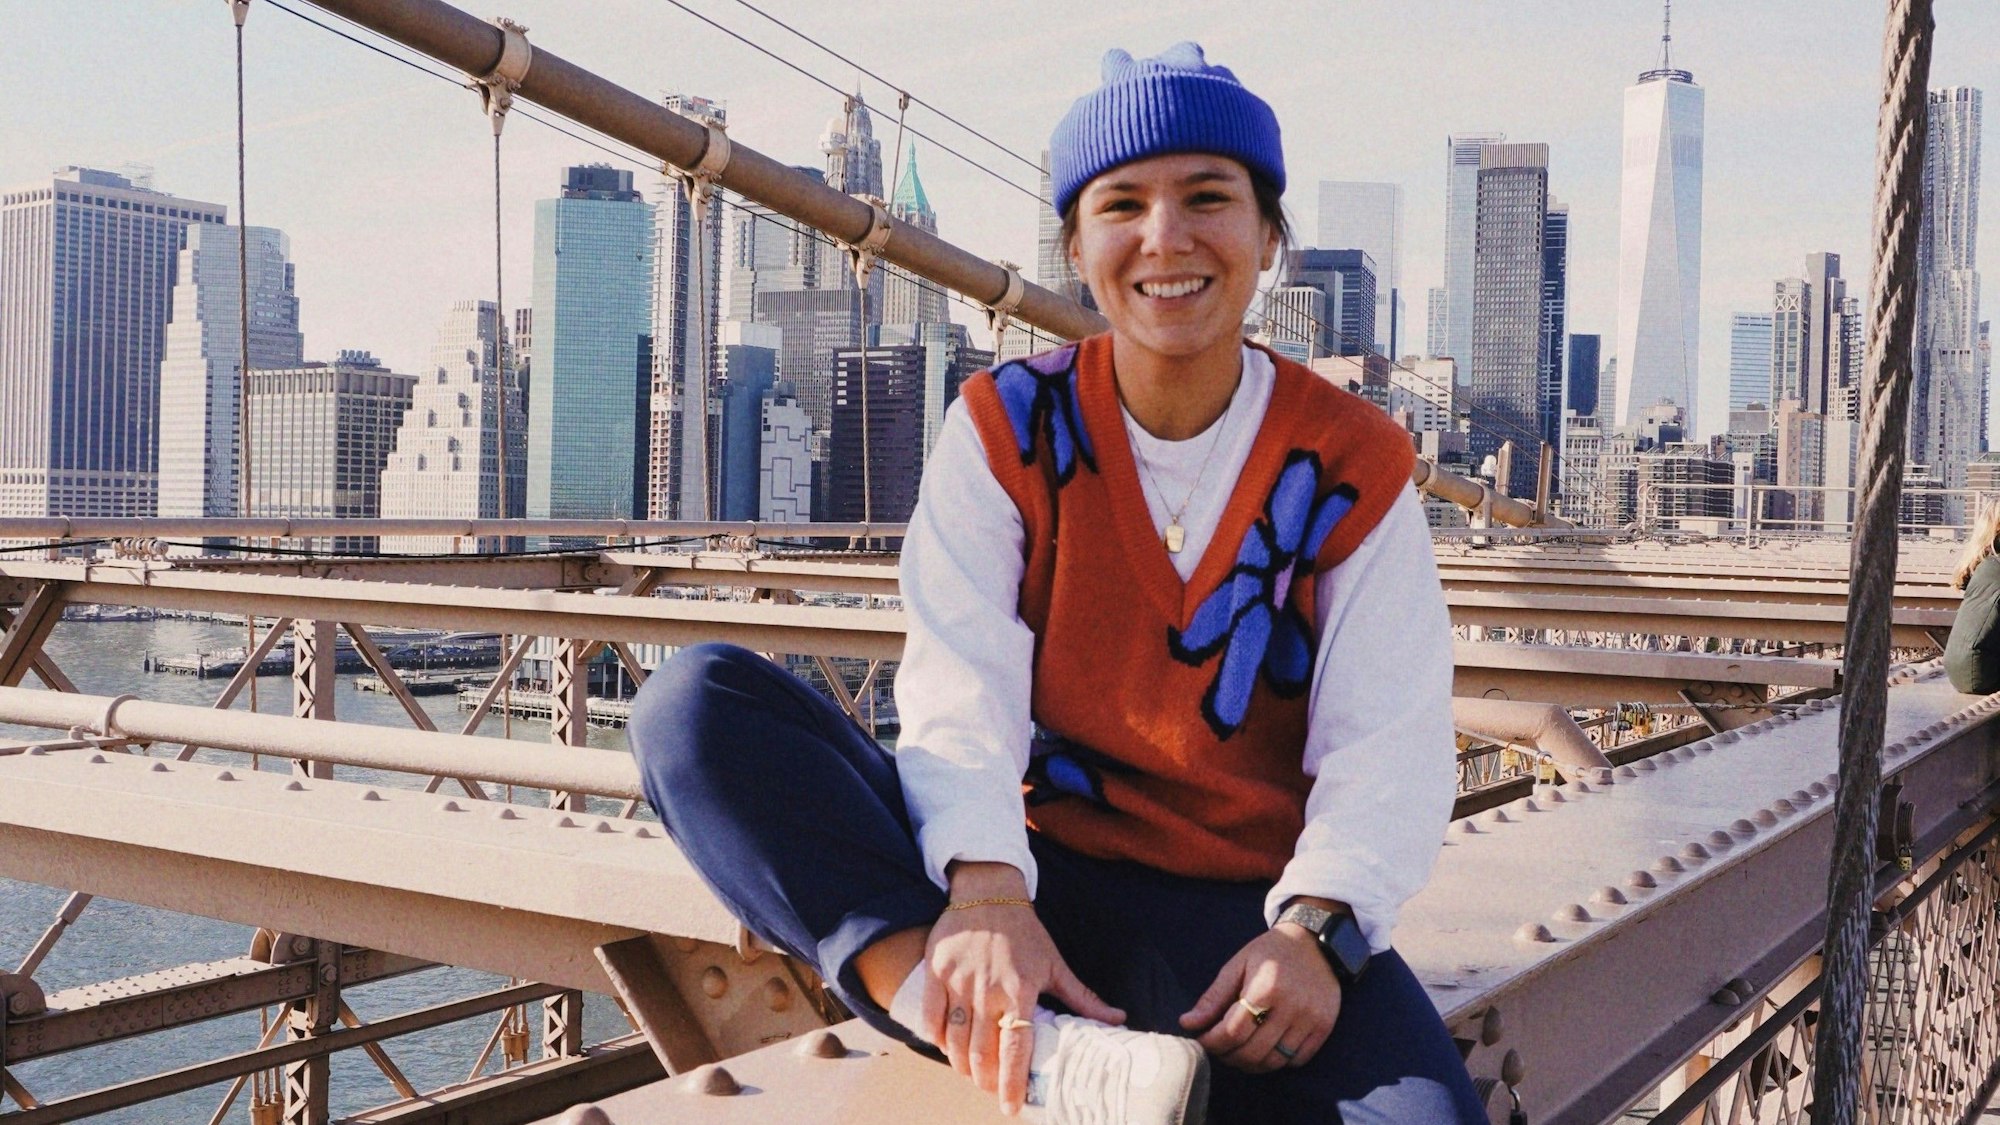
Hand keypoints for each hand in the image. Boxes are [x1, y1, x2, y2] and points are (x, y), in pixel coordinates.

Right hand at [923, 862, 1124, 1115]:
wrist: (989, 891)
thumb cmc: (1025, 931)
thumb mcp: (1056, 963)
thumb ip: (1083, 998)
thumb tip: (1117, 1019)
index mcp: (1021, 990)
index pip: (1016, 1048)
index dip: (1012, 1082)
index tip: (1010, 1106)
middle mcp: (988, 989)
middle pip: (981, 1051)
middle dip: (985, 1080)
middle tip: (991, 1091)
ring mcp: (959, 980)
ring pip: (955, 1039)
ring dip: (962, 1064)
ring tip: (971, 1074)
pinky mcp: (936, 970)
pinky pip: (932, 1016)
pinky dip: (938, 1038)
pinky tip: (947, 1047)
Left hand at [1177, 923, 1341, 1072]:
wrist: (1314, 942)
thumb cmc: (1271, 952)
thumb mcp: (1238, 965)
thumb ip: (1213, 997)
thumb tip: (1187, 1023)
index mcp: (1266, 988)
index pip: (1233, 1031)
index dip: (1212, 1042)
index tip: (1202, 1040)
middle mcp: (1291, 1007)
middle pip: (1253, 1052)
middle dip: (1228, 1056)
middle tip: (1218, 1049)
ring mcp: (1311, 1020)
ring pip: (1274, 1061)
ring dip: (1251, 1064)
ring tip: (1238, 1053)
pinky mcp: (1324, 1027)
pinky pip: (1297, 1060)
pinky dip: (1277, 1062)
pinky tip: (1265, 1050)